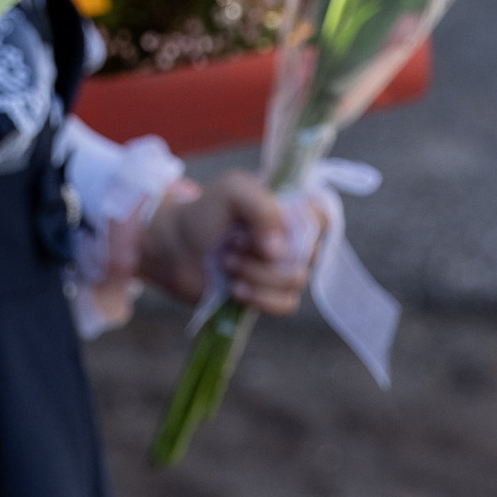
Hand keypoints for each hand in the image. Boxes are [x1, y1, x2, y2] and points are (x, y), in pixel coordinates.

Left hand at [140, 172, 310, 316]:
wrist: (174, 248)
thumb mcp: (232, 191)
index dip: (307, 225)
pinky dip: (261, 298)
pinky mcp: (269, 296)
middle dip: (268, 252)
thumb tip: (279, 252)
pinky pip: (286, 305)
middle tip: (234, 243)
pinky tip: (235, 288)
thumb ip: (262, 208)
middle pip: (309, 253)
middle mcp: (292, 240)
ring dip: (257, 273)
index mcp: (289, 209)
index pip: (322, 217)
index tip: (276, 224)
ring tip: (227, 262)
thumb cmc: (204, 213)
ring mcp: (282, 270)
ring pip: (295, 280)